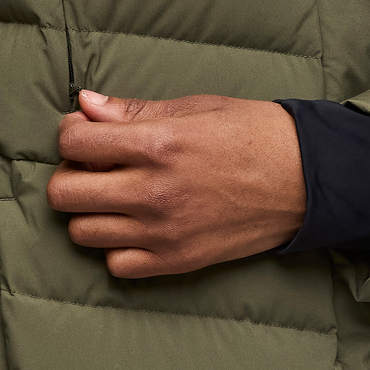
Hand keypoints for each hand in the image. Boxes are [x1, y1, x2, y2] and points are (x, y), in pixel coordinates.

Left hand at [46, 91, 305, 277]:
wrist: (305, 178)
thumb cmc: (253, 132)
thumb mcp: (195, 107)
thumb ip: (133, 110)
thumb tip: (86, 104)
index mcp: (159, 144)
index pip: (74, 142)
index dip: (72, 133)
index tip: (87, 132)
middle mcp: (154, 192)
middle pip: (65, 193)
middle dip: (71, 173)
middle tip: (95, 164)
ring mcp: (164, 232)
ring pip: (82, 232)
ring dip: (90, 210)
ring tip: (116, 193)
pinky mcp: (177, 262)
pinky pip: (116, 264)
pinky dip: (117, 246)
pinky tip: (136, 224)